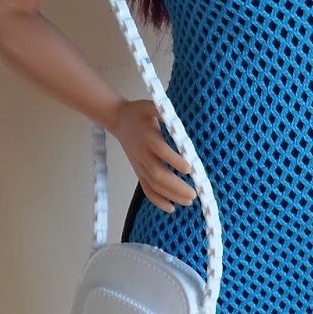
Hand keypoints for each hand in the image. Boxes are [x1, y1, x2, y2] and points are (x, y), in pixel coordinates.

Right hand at [110, 98, 195, 212]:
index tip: (190, 168)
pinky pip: (146, 189)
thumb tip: (180, 117)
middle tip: (194, 193)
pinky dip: (157, 200)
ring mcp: (140, 165)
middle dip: (176, 186)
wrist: (118, 120)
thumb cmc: (139, 112)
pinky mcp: (138, 171)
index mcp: (148, 137)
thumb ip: (165, 111)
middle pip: (158, 174)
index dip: (174, 160)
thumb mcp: (152, 105)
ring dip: (171, 195)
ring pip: (154, 185)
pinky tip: (171, 208)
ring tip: (189, 201)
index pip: (161, 151)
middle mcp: (143, 154)